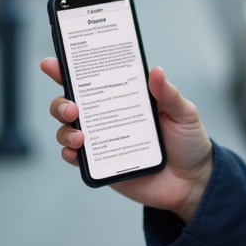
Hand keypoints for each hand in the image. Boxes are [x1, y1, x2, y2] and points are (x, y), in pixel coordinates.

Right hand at [43, 59, 213, 222]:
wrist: (192, 182)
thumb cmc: (187, 142)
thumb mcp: (184, 113)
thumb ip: (169, 94)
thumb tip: (156, 71)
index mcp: (125, 97)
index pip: (94, 79)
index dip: (70, 69)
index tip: (54, 63)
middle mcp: (108, 116)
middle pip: (71, 103)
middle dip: (61, 102)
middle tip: (72, 107)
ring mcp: (103, 140)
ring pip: (67, 130)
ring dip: (65, 130)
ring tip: (79, 135)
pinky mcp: (101, 164)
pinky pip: (76, 158)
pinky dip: (70, 153)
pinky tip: (76, 152)